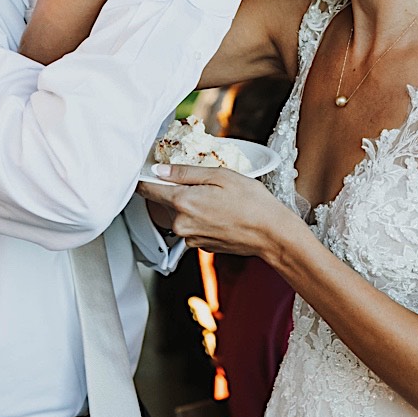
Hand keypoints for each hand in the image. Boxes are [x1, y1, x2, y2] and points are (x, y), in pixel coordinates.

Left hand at [136, 163, 293, 256]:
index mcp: (183, 203)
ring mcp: (191, 238)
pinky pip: (193, 227)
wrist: (271, 234)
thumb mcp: (220, 176)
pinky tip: (221, 212)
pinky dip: (201, 218)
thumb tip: (160, 170)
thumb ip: (185, 173)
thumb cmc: (252, 203)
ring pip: (181, 215)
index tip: (149, 169)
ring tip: (217, 198)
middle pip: (165, 201)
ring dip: (192, 205)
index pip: (147, 189)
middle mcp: (181, 225)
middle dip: (178, 189)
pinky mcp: (201, 247)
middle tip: (203, 182)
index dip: (146, 176)